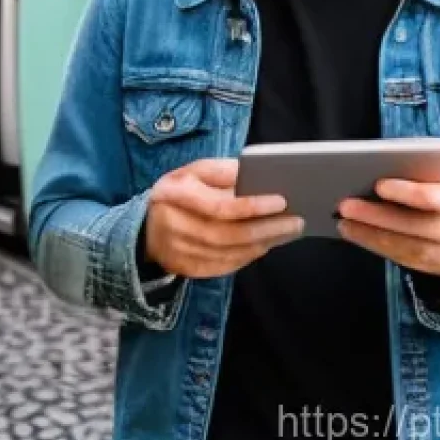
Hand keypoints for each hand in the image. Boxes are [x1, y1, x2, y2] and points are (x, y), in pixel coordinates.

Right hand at [144, 158, 304, 278]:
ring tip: (287, 231)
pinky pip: (225, 266)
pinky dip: (249, 256)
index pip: (220, 206)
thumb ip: (220, 171)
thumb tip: (252, 172)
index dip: (253, 206)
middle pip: (228, 234)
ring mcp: (178, 252)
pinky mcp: (186, 269)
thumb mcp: (191, 172)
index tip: (281, 201)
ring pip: (230, 252)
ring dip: (263, 243)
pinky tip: (265, 244)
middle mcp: (173, 225)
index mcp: (174, 194)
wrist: (145, 227)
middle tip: (295, 221)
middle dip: (267, 228)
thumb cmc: (176, 193)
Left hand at [338, 170, 439, 274]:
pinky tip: (359, 236)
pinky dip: (381, 248)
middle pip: (419, 228)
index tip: (378, 185)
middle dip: (379, 218)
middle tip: (345, 207)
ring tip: (345, 225)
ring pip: (413, 251)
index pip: (434, 199)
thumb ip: (422, 177)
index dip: (406, 192)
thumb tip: (382, 169)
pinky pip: (410, 261)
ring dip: (373, 237)